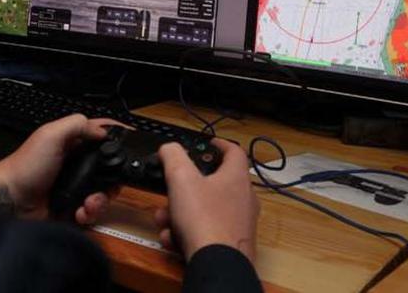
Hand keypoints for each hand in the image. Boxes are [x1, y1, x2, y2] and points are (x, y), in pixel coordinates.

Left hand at [0, 114, 119, 221]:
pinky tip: (79, 212)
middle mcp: (75, 164)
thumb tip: (103, 130)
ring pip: (103, 192)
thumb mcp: (50, 135)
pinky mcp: (72, 207)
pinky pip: (92, 211)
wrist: (10, 203)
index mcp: (70, 143)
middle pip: (108, 168)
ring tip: (88, 203)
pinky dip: (89, 213)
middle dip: (112, 179)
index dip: (115, 138)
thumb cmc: (26, 166)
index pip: (99, 135)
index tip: (130, 145)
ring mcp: (75, 187)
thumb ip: (77, 125)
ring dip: (100, 199)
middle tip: (109, 184)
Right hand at [154, 140, 259, 263]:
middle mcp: (243, 200)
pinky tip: (173, 240)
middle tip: (170, 191)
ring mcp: (239, 224)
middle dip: (184, 189)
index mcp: (236, 178)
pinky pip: (206, 232)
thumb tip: (169, 148)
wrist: (217, 263)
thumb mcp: (181, 178)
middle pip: (212, 184)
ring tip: (165, 222)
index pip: (234, 152)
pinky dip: (187, 233)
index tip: (208, 143)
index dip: (220, 144)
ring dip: (180, 213)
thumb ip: (173, 156)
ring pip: (205, 210)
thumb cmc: (204, 219)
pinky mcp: (232, 244)